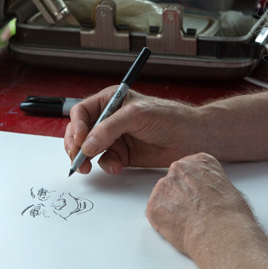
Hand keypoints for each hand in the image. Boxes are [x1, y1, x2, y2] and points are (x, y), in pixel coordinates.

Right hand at [64, 87, 203, 174]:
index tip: (80, 142)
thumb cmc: (168, 117)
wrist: (191, 138)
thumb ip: (109, 129)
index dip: (77, 127)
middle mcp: (109, 118)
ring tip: (88, 167)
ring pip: (89, 149)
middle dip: (75, 146)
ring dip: (86, 159)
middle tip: (77, 159)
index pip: (82, 112)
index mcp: (110, 100)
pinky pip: (105, 161)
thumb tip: (87, 145)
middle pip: (80, 132)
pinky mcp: (123, 155)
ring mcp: (115, 137)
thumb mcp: (136, 116)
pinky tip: (117, 167)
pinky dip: (107, 166)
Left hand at [145, 153, 254, 257]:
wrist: (220, 232)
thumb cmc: (231, 215)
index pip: (190, 170)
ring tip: (188, 223)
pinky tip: (178, 228)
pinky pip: (155, 213)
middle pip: (175, 181)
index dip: (194, 187)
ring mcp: (164, 185)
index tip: (199, 197)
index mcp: (200, 161)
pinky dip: (163, 222)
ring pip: (163, 197)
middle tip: (193, 212)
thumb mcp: (230, 190)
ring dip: (171, 209)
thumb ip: (213, 187)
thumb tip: (212, 199)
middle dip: (181, 196)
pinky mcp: (153, 204)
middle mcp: (179, 168)